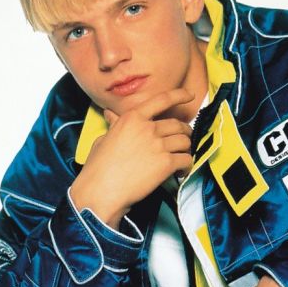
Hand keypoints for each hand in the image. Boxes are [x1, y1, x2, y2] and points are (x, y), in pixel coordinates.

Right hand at [70, 88, 194, 227]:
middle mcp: (147, 128)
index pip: (162, 99)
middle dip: (184, 132)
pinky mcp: (166, 163)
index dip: (180, 95)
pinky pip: (186, 160)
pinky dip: (187, 166)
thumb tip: (110, 114)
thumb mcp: (103, 139)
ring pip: (185, 141)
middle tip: (182, 141)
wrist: (101, 191)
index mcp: (133, 118)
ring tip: (179, 158)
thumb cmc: (98, 167)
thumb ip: (114, 125)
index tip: (189, 96)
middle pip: (178, 125)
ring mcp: (158, 145)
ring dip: (185, 150)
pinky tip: (180, 172)